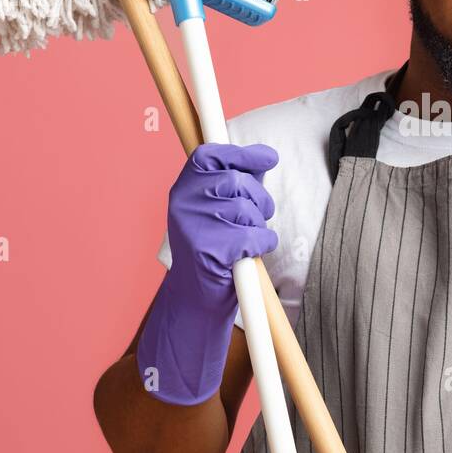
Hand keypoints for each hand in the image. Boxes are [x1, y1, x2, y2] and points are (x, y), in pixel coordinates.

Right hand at [137, 142, 278, 405]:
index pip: (210, 155)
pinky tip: (250, 254)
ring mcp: (192, 226)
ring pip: (247, 209)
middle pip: (236, 181)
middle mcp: (182, 203)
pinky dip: (262, 244)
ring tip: (248, 239)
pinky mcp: (208, 250)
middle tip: (260, 215)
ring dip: (259, 225)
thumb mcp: (220, 209)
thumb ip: (239, 181)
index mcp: (183, 189)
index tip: (269, 158)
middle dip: (259, 198)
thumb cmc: (214, 248)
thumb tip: (266, 157)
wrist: (196, 298)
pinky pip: (252, 236)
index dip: (241, 154)